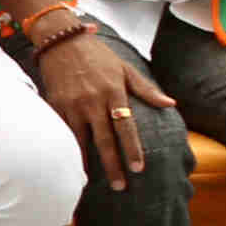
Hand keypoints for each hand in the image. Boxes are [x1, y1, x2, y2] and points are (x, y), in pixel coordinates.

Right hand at [23, 21, 172, 189]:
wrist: (60, 40)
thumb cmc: (96, 55)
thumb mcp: (124, 68)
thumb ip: (145, 89)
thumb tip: (170, 103)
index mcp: (113, 92)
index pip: (125, 127)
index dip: (132, 149)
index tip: (138, 169)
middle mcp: (92, 101)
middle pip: (104, 140)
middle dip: (113, 165)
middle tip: (121, 186)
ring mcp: (72, 104)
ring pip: (81, 139)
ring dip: (88, 161)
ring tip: (92, 180)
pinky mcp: (55, 104)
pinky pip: (63, 130)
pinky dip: (68, 147)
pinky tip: (72, 160)